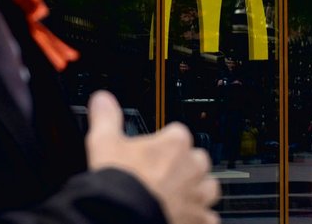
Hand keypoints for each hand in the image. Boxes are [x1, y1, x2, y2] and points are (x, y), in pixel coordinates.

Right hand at [86, 90, 220, 223]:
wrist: (121, 217)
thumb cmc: (117, 183)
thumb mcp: (104, 143)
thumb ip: (106, 117)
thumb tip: (102, 99)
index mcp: (174, 143)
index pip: (177, 134)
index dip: (162, 144)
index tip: (150, 152)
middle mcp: (191, 167)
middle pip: (197, 160)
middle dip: (184, 167)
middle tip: (162, 176)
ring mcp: (197, 196)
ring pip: (209, 188)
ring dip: (197, 192)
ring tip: (178, 197)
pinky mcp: (198, 221)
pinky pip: (209, 218)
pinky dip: (199, 219)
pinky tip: (184, 219)